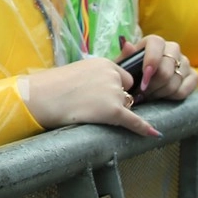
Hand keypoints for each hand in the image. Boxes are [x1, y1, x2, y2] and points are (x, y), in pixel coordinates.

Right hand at [24, 58, 159, 137]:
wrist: (43, 96)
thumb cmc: (55, 86)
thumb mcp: (79, 71)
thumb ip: (97, 73)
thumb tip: (109, 79)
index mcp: (105, 64)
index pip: (122, 77)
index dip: (113, 88)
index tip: (97, 93)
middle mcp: (113, 76)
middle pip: (126, 92)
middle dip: (116, 99)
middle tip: (90, 103)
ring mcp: (114, 93)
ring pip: (124, 106)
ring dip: (112, 111)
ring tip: (87, 110)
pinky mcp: (113, 111)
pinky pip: (133, 121)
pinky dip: (143, 128)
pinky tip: (154, 133)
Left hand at [119, 35, 197, 101]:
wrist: (142, 85)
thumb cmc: (130, 73)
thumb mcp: (123, 66)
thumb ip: (125, 57)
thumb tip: (127, 45)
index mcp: (153, 42)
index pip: (156, 43)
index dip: (151, 59)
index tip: (144, 77)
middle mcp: (172, 49)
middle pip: (167, 67)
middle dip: (153, 84)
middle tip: (142, 94)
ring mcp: (184, 62)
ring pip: (176, 79)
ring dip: (161, 92)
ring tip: (149, 96)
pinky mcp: (193, 75)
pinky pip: (186, 88)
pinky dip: (174, 96)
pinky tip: (163, 97)